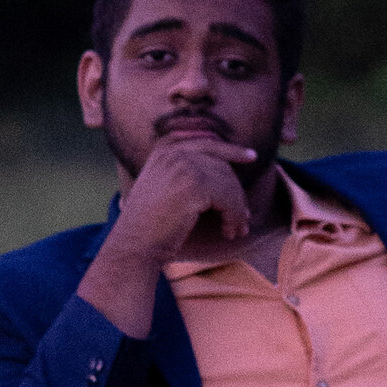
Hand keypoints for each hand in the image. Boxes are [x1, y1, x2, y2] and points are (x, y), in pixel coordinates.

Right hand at [76, 130, 259, 335]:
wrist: (134, 244)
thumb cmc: (149, 224)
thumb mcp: (163, 188)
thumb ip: (184, 172)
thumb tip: (226, 171)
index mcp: (164, 149)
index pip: (206, 142)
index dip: (231, 149)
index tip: (251, 156)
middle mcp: (174, 152)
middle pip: (221, 164)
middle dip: (236, 191)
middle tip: (245, 217)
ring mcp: (184, 166)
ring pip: (228, 182)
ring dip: (238, 209)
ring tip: (238, 229)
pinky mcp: (195, 185)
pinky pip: (229, 198)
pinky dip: (234, 217)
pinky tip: (229, 232)